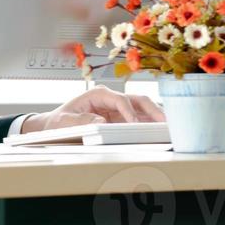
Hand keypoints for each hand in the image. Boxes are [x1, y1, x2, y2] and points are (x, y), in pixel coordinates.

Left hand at [21, 87, 164, 134]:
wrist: (55, 124)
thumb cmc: (59, 120)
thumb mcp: (63, 121)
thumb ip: (80, 120)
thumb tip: (101, 121)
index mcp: (98, 94)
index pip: (120, 99)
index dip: (129, 111)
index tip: (135, 123)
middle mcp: (111, 98)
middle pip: (137, 100)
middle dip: (152, 109)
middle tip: (164, 122)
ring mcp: (118, 107)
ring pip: (143, 108)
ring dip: (156, 116)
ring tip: (169, 126)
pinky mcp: (121, 117)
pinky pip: (140, 118)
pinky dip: (151, 123)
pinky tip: (161, 130)